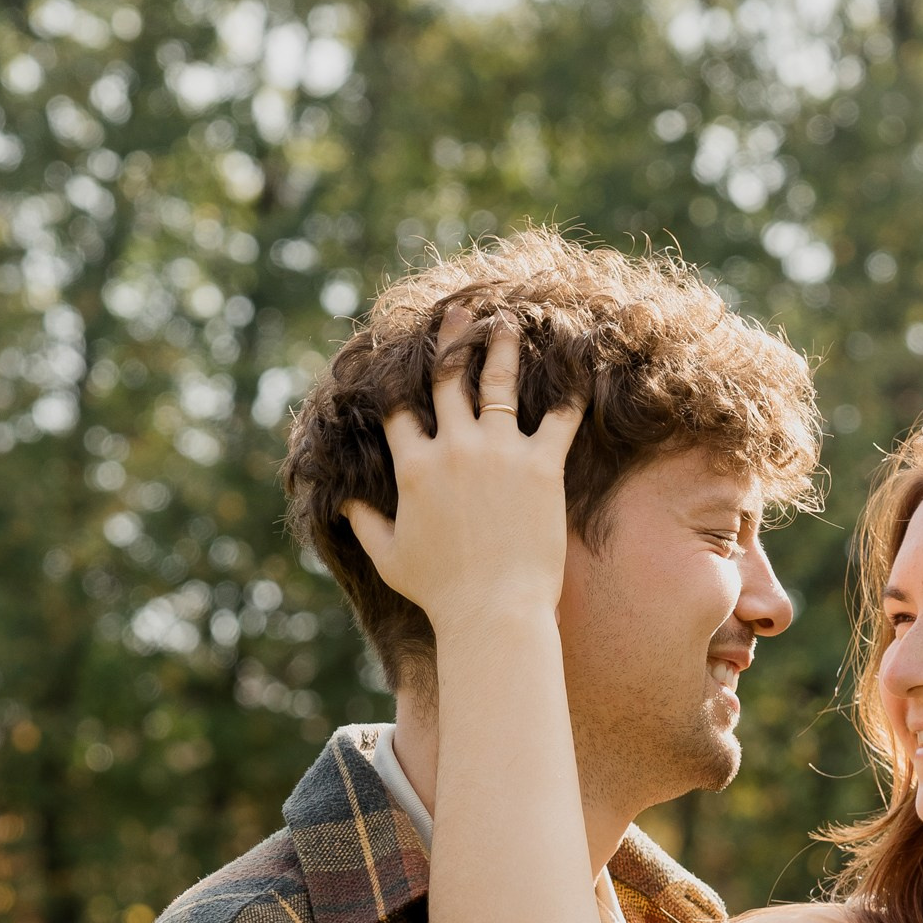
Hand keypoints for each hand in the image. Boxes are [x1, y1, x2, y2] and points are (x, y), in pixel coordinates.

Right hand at [346, 311, 581, 637]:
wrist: (493, 611)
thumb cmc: (440, 592)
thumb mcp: (389, 558)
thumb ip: (365, 523)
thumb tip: (344, 503)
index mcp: (414, 466)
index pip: (401, 410)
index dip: (400, 382)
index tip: (404, 361)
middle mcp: (454, 448)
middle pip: (449, 379)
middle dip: (452, 340)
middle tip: (460, 311)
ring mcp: (500, 453)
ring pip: (499, 384)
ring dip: (501, 347)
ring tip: (506, 321)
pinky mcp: (542, 467)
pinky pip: (560, 419)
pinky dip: (570, 394)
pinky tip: (578, 368)